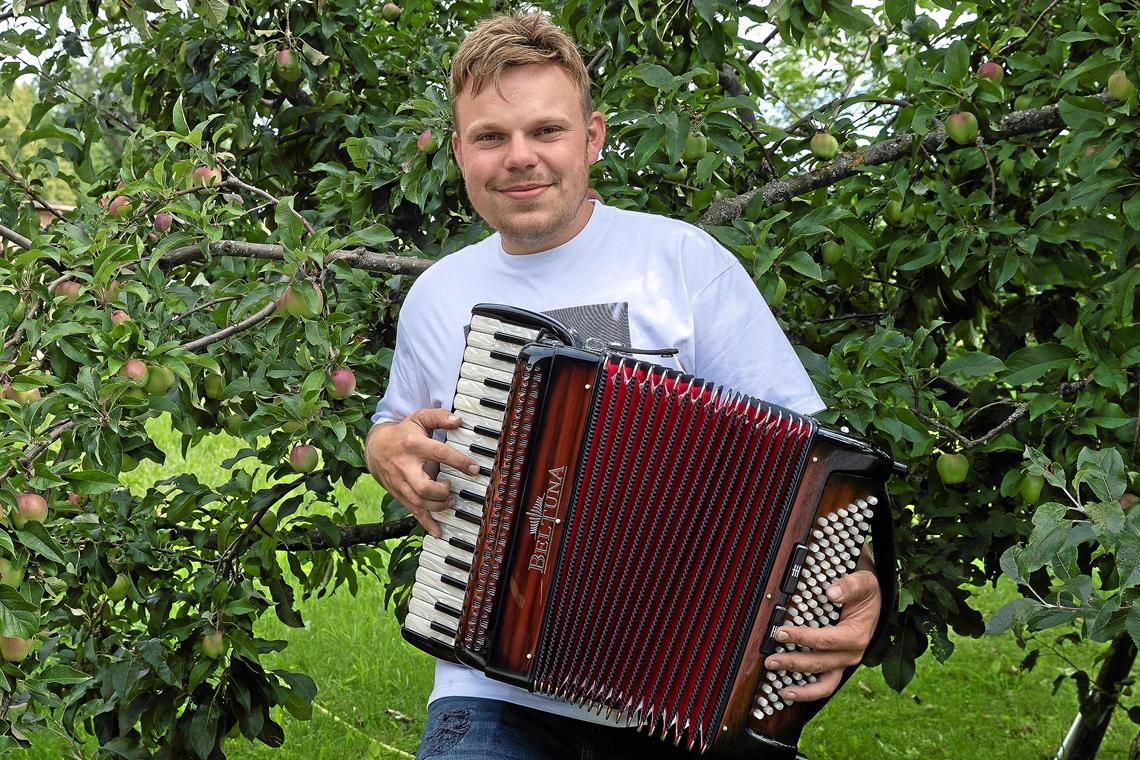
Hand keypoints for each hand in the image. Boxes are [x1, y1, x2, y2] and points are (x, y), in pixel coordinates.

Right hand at [365, 408, 480, 537]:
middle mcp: (406, 466)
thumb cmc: (403, 432)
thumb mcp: (419, 418)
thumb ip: (439, 417)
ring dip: (439, 505)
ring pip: (419, 502)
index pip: (440, 454)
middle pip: (424, 486)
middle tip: (453, 487)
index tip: (474, 469)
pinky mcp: (400, 494)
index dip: (459, 462)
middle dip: (442, 491)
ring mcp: (401, 483)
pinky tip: (438, 531)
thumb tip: (459, 421)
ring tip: (450, 500)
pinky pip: (413, 511)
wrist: (375, 447)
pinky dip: (427, 523)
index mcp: (414, 445)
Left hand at [762, 552, 880, 702]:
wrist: (873, 600)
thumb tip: (832, 593)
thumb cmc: (865, 591)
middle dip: (793, 663)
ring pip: (825, 684)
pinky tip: (789, 691)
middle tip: (770, 660)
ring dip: (802, 689)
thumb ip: (850, 587)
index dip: (801, 638)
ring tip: (780, 690)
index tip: (780, 633)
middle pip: (820, 664)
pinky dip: (808, 691)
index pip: (825, 640)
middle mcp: (851, 654)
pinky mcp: (838, 666)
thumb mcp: (863, 582)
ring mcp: (844, 663)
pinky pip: (824, 684)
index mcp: (856, 636)